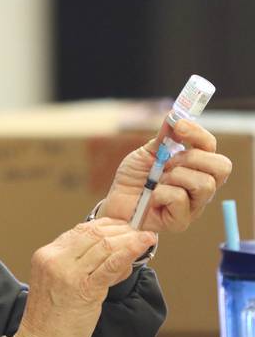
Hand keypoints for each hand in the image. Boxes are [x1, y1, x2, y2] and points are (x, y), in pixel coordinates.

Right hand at [10, 218, 156, 336]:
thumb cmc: (51, 315)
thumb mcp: (57, 280)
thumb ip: (78, 263)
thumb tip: (112, 251)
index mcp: (47, 254)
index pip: (79, 230)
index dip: (106, 225)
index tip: (123, 225)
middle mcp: (55, 259)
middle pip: (93, 234)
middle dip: (120, 229)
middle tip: (139, 229)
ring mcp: (68, 273)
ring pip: (104, 246)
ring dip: (129, 239)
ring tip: (146, 238)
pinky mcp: (84, 289)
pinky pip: (110, 265)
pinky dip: (128, 252)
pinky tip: (141, 246)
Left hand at [97, 119, 232, 231]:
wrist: (116, 202)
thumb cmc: (134, 179)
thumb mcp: (146, 153)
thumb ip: (163, 138)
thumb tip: (175, 115)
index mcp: (195, 167)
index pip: (211, 147)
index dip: (198, 133)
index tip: (178, 125)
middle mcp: (200, 186)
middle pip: (221, 167)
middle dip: (191, 158)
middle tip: (167, 163)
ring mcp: (193, 205)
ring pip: (204, 183)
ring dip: (175, 176)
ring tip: (157, 181)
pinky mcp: (180, 221)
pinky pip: (180, 198)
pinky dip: (160, 193)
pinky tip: (151, 197)